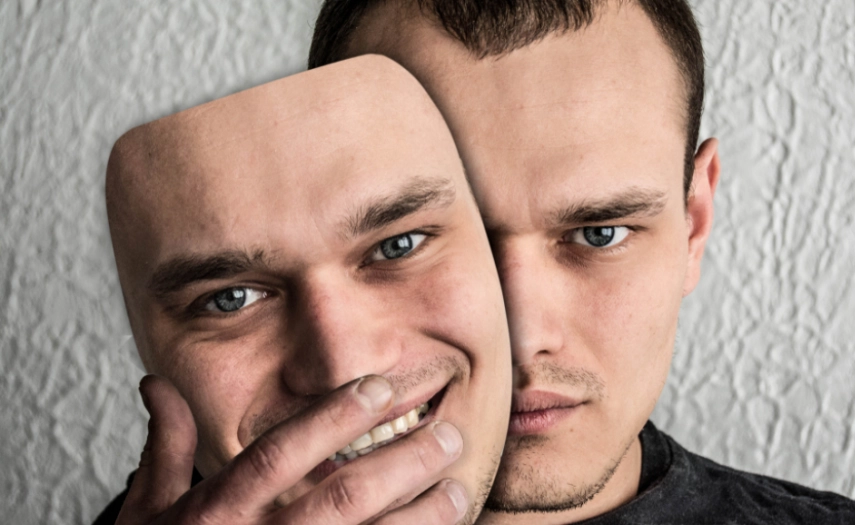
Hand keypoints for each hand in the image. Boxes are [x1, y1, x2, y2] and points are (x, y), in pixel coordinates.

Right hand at [116, 375, 467, 523]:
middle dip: (400, 464)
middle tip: (449, 436)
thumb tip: (156, 383)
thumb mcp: (147, 511)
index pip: (281, 452)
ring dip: (417, 517)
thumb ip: (165, 447)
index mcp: (217, 512)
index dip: (332, 418)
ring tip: (456, 490)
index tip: (380, 389)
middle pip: (341, 497)